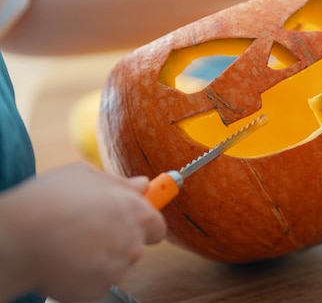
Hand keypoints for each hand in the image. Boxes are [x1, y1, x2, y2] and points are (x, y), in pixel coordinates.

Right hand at [0, 162, 165, 301]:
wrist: (19, 237)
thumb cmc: (51, 200)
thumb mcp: (86, 175)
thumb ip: (119, 182)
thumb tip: (142, 184)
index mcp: (137, 213)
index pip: (157, 225)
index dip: (144, 222)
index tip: (131, 220)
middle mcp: (133, 244)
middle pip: (134, 246)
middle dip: (116, 239)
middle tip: (88, 230)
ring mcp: (116, 270)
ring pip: (113, 265)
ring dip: (98, 258)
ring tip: (69, 243)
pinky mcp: (95, 291)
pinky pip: (93, 283)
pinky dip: (81, 276)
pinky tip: (63, 261)